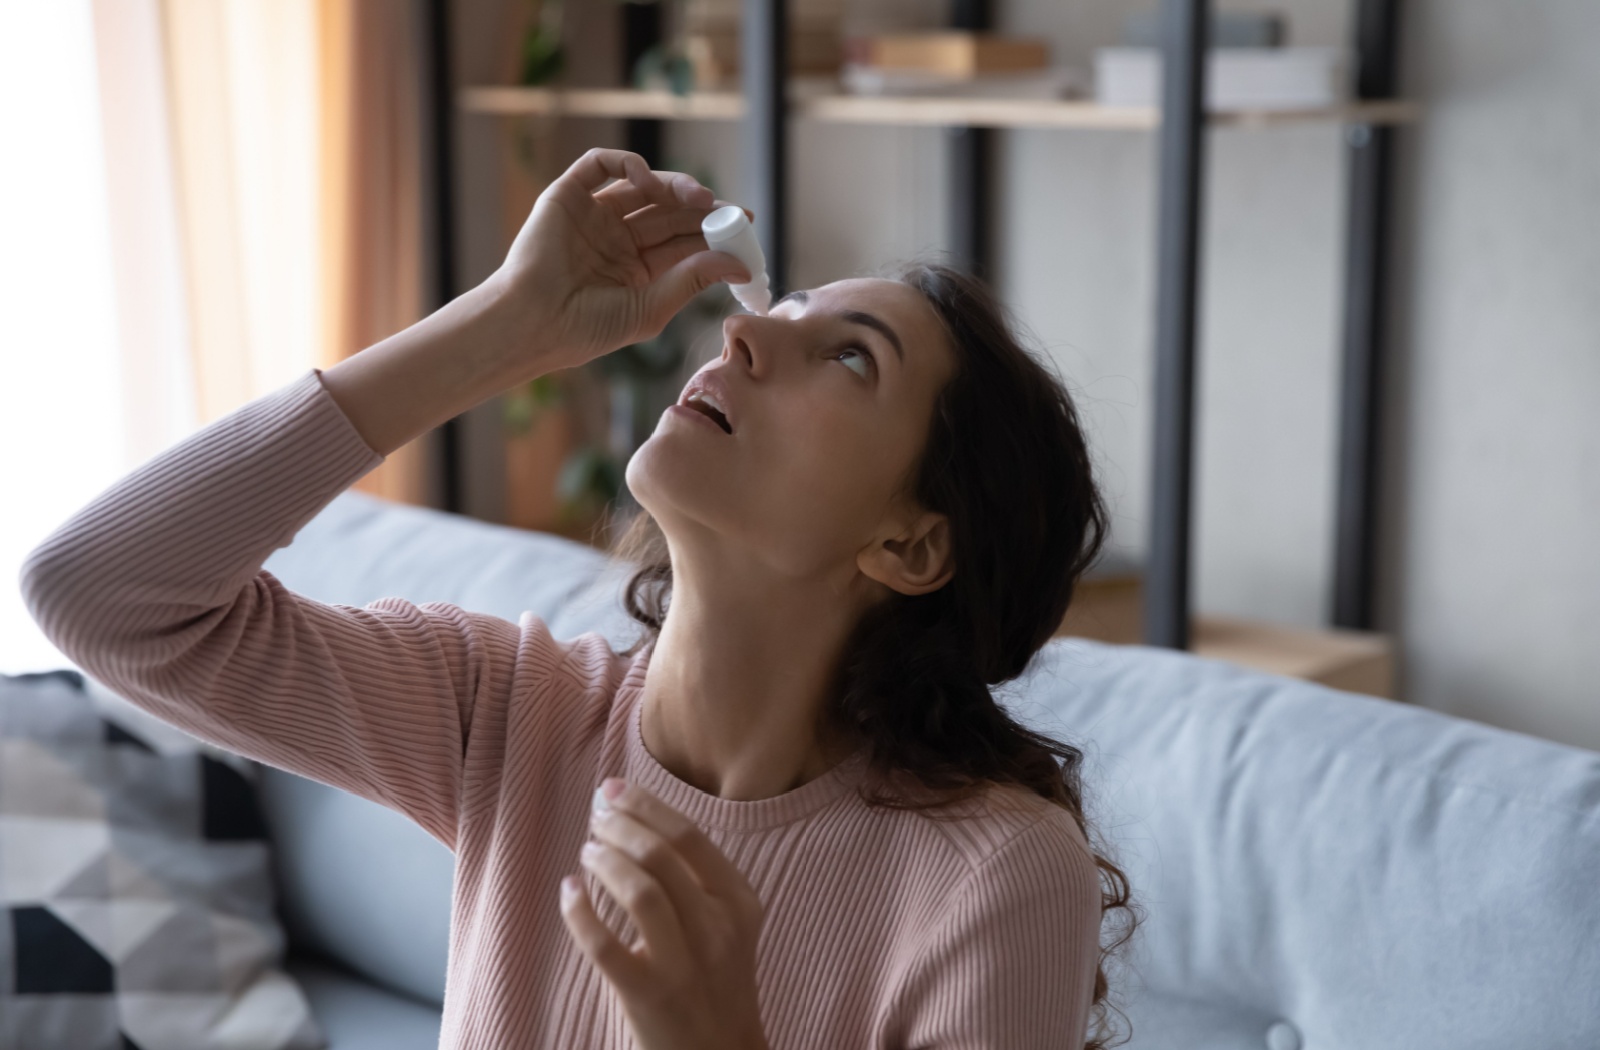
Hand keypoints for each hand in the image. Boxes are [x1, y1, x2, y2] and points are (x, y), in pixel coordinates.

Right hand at [496, 148, 751, 373]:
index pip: (682, 242)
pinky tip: (649, 182)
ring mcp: (594, 215)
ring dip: (675, 186)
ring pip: (643, 187)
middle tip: (731, 210)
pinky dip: (629, 164)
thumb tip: (740, 265)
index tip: (745, 227)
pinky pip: (601, 166)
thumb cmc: (586, 329)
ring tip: (699, 199)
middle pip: (669, 212)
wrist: (533, 323)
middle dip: (702, 208)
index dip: (714, 231)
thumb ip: (693, 280)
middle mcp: (617, 239)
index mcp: (636, 269)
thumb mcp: (652, 307)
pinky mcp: (568, 195)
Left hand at [561, 778, 769, 1049]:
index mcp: (739, 902)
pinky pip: (604, 944)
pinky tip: (569, 891)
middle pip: (660, 855)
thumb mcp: (725, 923)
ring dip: (604, 860)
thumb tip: (633, 814)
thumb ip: (694, 876)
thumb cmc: (712, 979)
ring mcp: (685, 964)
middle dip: (620, 825)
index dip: (646, 805)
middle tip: (596, 817)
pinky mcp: (649, 995)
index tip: (614, 790)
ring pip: (638, 890)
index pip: (689, 836)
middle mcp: (717, 929)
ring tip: (587, 852)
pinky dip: (579, 910)